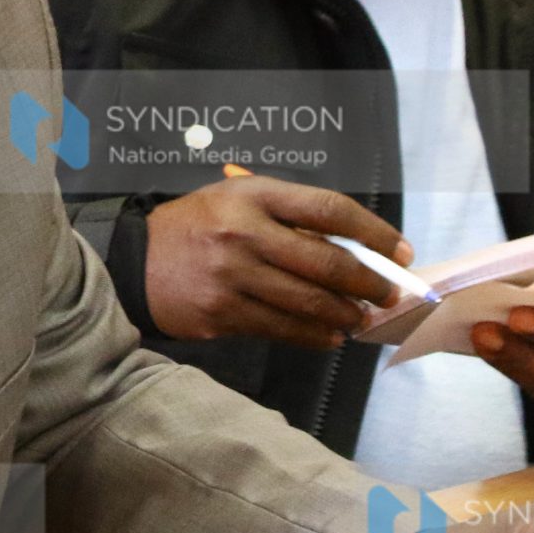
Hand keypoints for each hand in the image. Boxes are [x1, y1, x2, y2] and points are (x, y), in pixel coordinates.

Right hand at [143, 177, 412, 347]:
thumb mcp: (234, 199)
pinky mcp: (222, 313)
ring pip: (309, 302)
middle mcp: (245, 233)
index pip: (329, 209)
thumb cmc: (194, 228)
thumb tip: (352, 247)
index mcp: (253, 196)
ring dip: (346, 314)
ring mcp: (233, 276)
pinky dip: (314, 336)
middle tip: (389, 294)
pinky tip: (329, 336)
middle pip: (326, 261)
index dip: (373, 232)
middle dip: (369, 283)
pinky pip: (282, 329)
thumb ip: (286, 215)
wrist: (134, 262)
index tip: (400, 250)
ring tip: (361, 318)